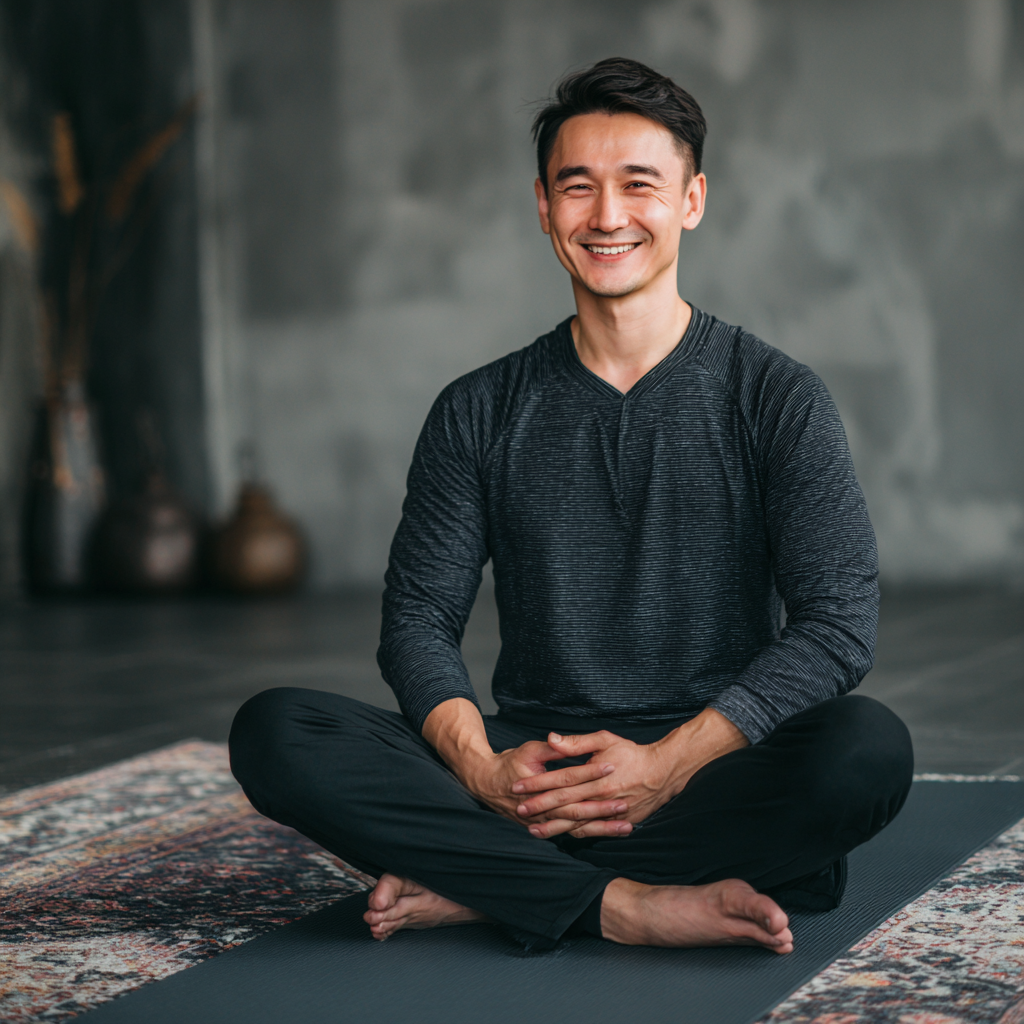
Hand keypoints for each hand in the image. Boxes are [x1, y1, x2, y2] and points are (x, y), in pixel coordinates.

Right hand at [461, 739, 627, 832]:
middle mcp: (541, 807)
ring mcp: (543, 820)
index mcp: (538, 784)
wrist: (487, 784)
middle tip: (625, 804)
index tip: (611, 765)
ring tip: (626, 826)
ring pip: (576, 826)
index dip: (590, 771)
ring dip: (601, 827)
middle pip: (576, 808)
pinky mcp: (546, 827)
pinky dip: (591, 833)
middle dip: (602, 808)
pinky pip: (571, 833)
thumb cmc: (510, 763)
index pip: (569, 777)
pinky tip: (608, 832)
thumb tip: (564, 741)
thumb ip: (551, 749)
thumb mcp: (529, 750)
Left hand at [512, 709, 748, 838]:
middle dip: (539, 807)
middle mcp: (601, 796)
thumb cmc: (632, 752)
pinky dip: (575, 833)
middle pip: (564, 804)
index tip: (518, 786)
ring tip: (533, 830)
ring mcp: (609, 811)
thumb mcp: (604, 740)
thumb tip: (551, 738)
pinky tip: (561, 836)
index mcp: (595, 775)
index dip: (537, 783)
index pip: (559, 780)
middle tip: (518, 809)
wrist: (664, 771)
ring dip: (553, 827)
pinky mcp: (618, 821)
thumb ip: (576, 743)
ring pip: (576, 822)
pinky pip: (593, 830)